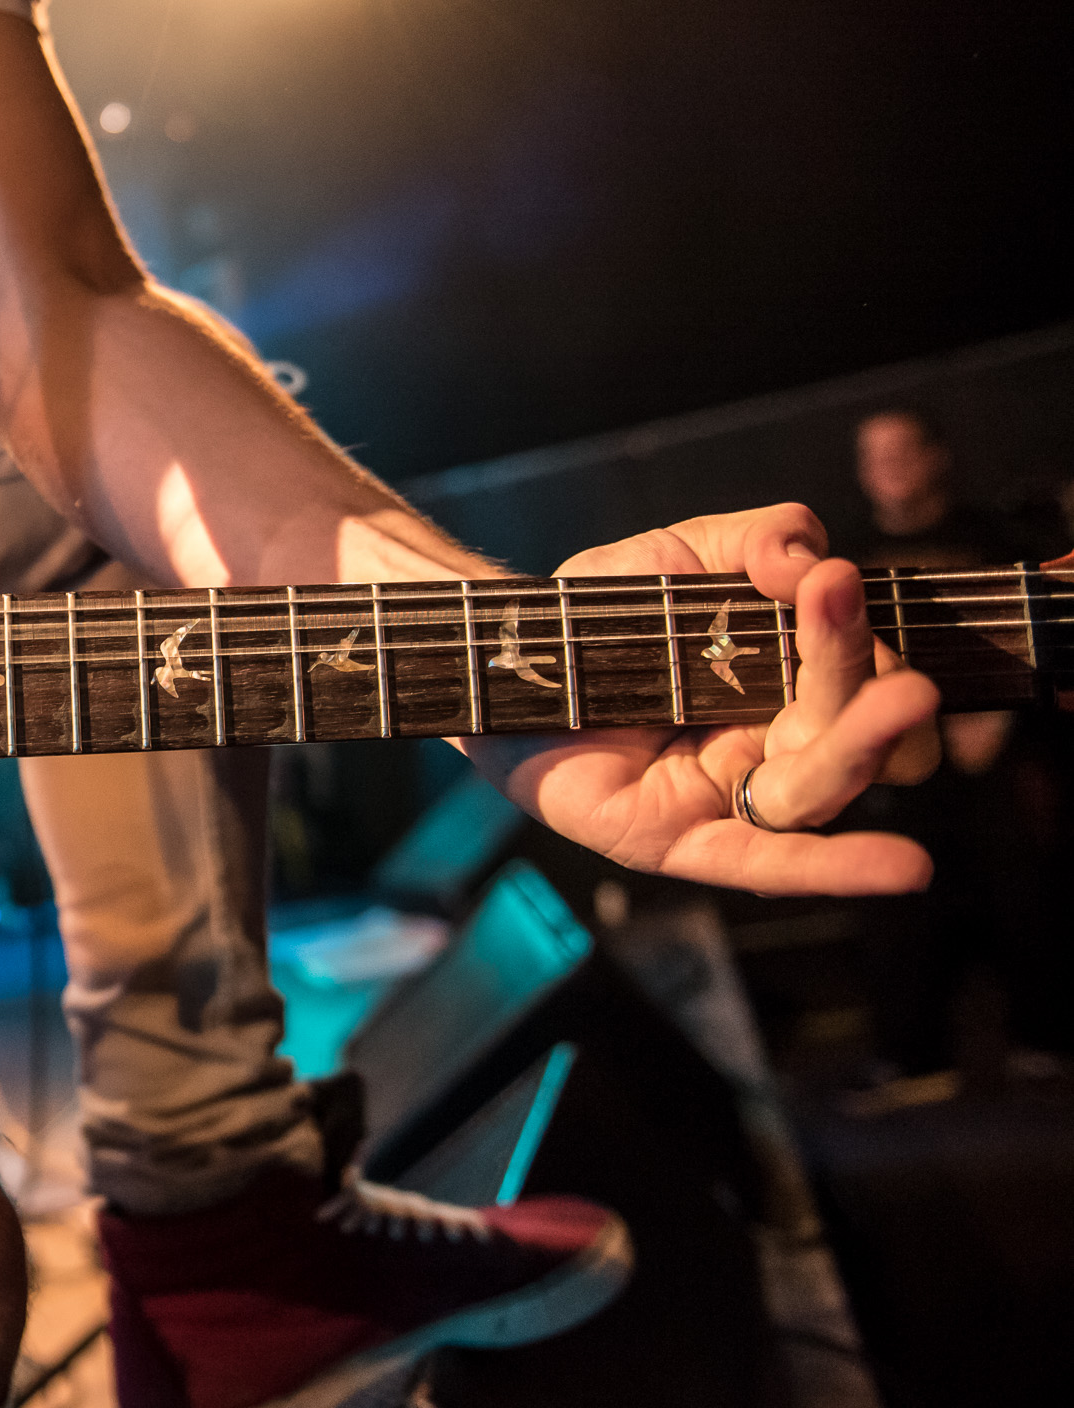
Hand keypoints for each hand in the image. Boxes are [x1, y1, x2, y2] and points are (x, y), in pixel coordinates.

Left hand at [461, 504, 940, 895]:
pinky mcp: (681, 839)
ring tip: (905, 703)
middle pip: (850, 733)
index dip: (855, 636)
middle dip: (870, 694)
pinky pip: (764, 861)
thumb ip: (758, 539)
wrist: (502, 657)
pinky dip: (833, 868)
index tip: (833, 584)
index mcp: (788, 683)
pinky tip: (905, 868)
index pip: (854, 671)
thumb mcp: (681, 554)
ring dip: (864, 748)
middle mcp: (773, 747)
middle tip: (882, 653)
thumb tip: (811, 560)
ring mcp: (728, 797)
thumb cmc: (599, 615)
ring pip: (817, 788)